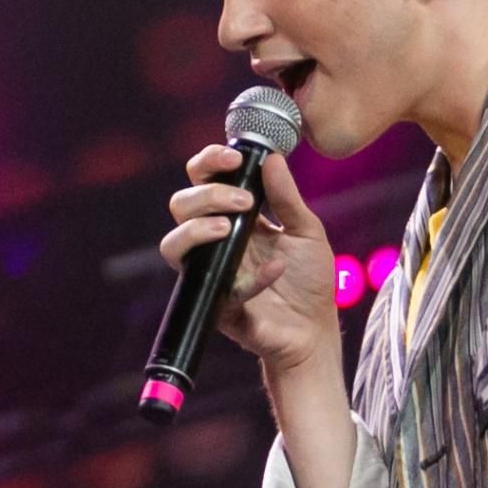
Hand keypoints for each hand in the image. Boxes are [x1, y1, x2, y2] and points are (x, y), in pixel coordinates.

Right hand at [159, 144, 338, 372]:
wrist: (315, 330)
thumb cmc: (309, 280)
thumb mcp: (307, 230)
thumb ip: (287, 197)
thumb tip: (271, 158)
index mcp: (234, 218)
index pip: (203, 181)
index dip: (208, 163)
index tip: (233, 158)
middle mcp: (215, 242)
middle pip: (180, 205)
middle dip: (206, 195)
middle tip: (243, 202)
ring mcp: (210, 273)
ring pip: (172, 245)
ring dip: (196, 230)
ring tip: (228, 229)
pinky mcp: (217, 305)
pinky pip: (218, 287)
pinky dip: (250, 278)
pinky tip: (275, 271)